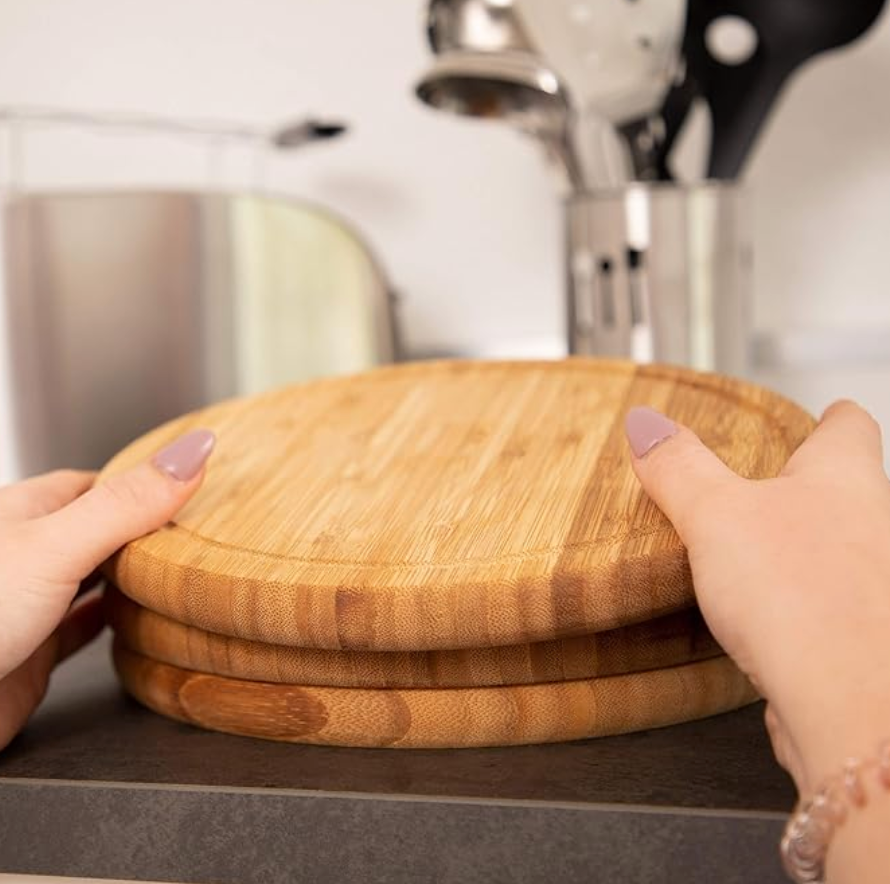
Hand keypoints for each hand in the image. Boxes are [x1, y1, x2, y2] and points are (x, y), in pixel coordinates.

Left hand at [0, 429, 214, 750]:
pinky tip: (137, 624)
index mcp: (26, 514)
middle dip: (145, 531)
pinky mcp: (30, 658)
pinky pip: (82, 632)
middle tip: (200, 531)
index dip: (144, 483)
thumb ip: (126, 505)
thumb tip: (195, 448)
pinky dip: (114, 625)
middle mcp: (26, 558)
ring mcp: (27, 608)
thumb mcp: (54, 547)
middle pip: (97, 532)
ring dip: (131, 578)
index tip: (192, 486)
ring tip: (181, 572)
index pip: (98, 485)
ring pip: (91, 581)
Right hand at [625, 400, 889, 796]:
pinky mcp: (854, 636)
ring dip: (792, 543)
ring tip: (744, 544)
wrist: (849, 704)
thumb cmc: (805, 598)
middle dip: (801, 482)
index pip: (848, 425)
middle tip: (759, 478)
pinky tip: (756, 611)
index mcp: (844, 478)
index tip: (816, 414)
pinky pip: (819, 601)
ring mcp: (868, 584)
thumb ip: (679, 468)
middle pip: (843, 487)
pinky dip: (789, 596)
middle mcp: (871, 526)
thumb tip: (646, 423)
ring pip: (831, 547)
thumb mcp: (716, 515)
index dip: (826, 417)